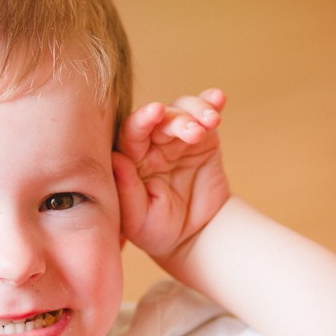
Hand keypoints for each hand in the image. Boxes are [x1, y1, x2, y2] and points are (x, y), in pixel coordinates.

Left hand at [112, 90, 230, 267]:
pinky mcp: (203, 139)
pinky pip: (205, 116)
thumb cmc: (157, 230)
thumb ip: (127, 191)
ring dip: (197, 111)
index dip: (142, 120)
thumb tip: (116, 159)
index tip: (155, 112)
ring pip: (183, 111)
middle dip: (178, 121)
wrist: (193, 236)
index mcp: (130, 159)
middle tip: (194, 133)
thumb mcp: (139, 219)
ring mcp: (177, 138)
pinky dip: (211, 104)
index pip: (131, 133)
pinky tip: (218, 99)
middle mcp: (151, 143)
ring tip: (211, 122)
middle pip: (161, 119)